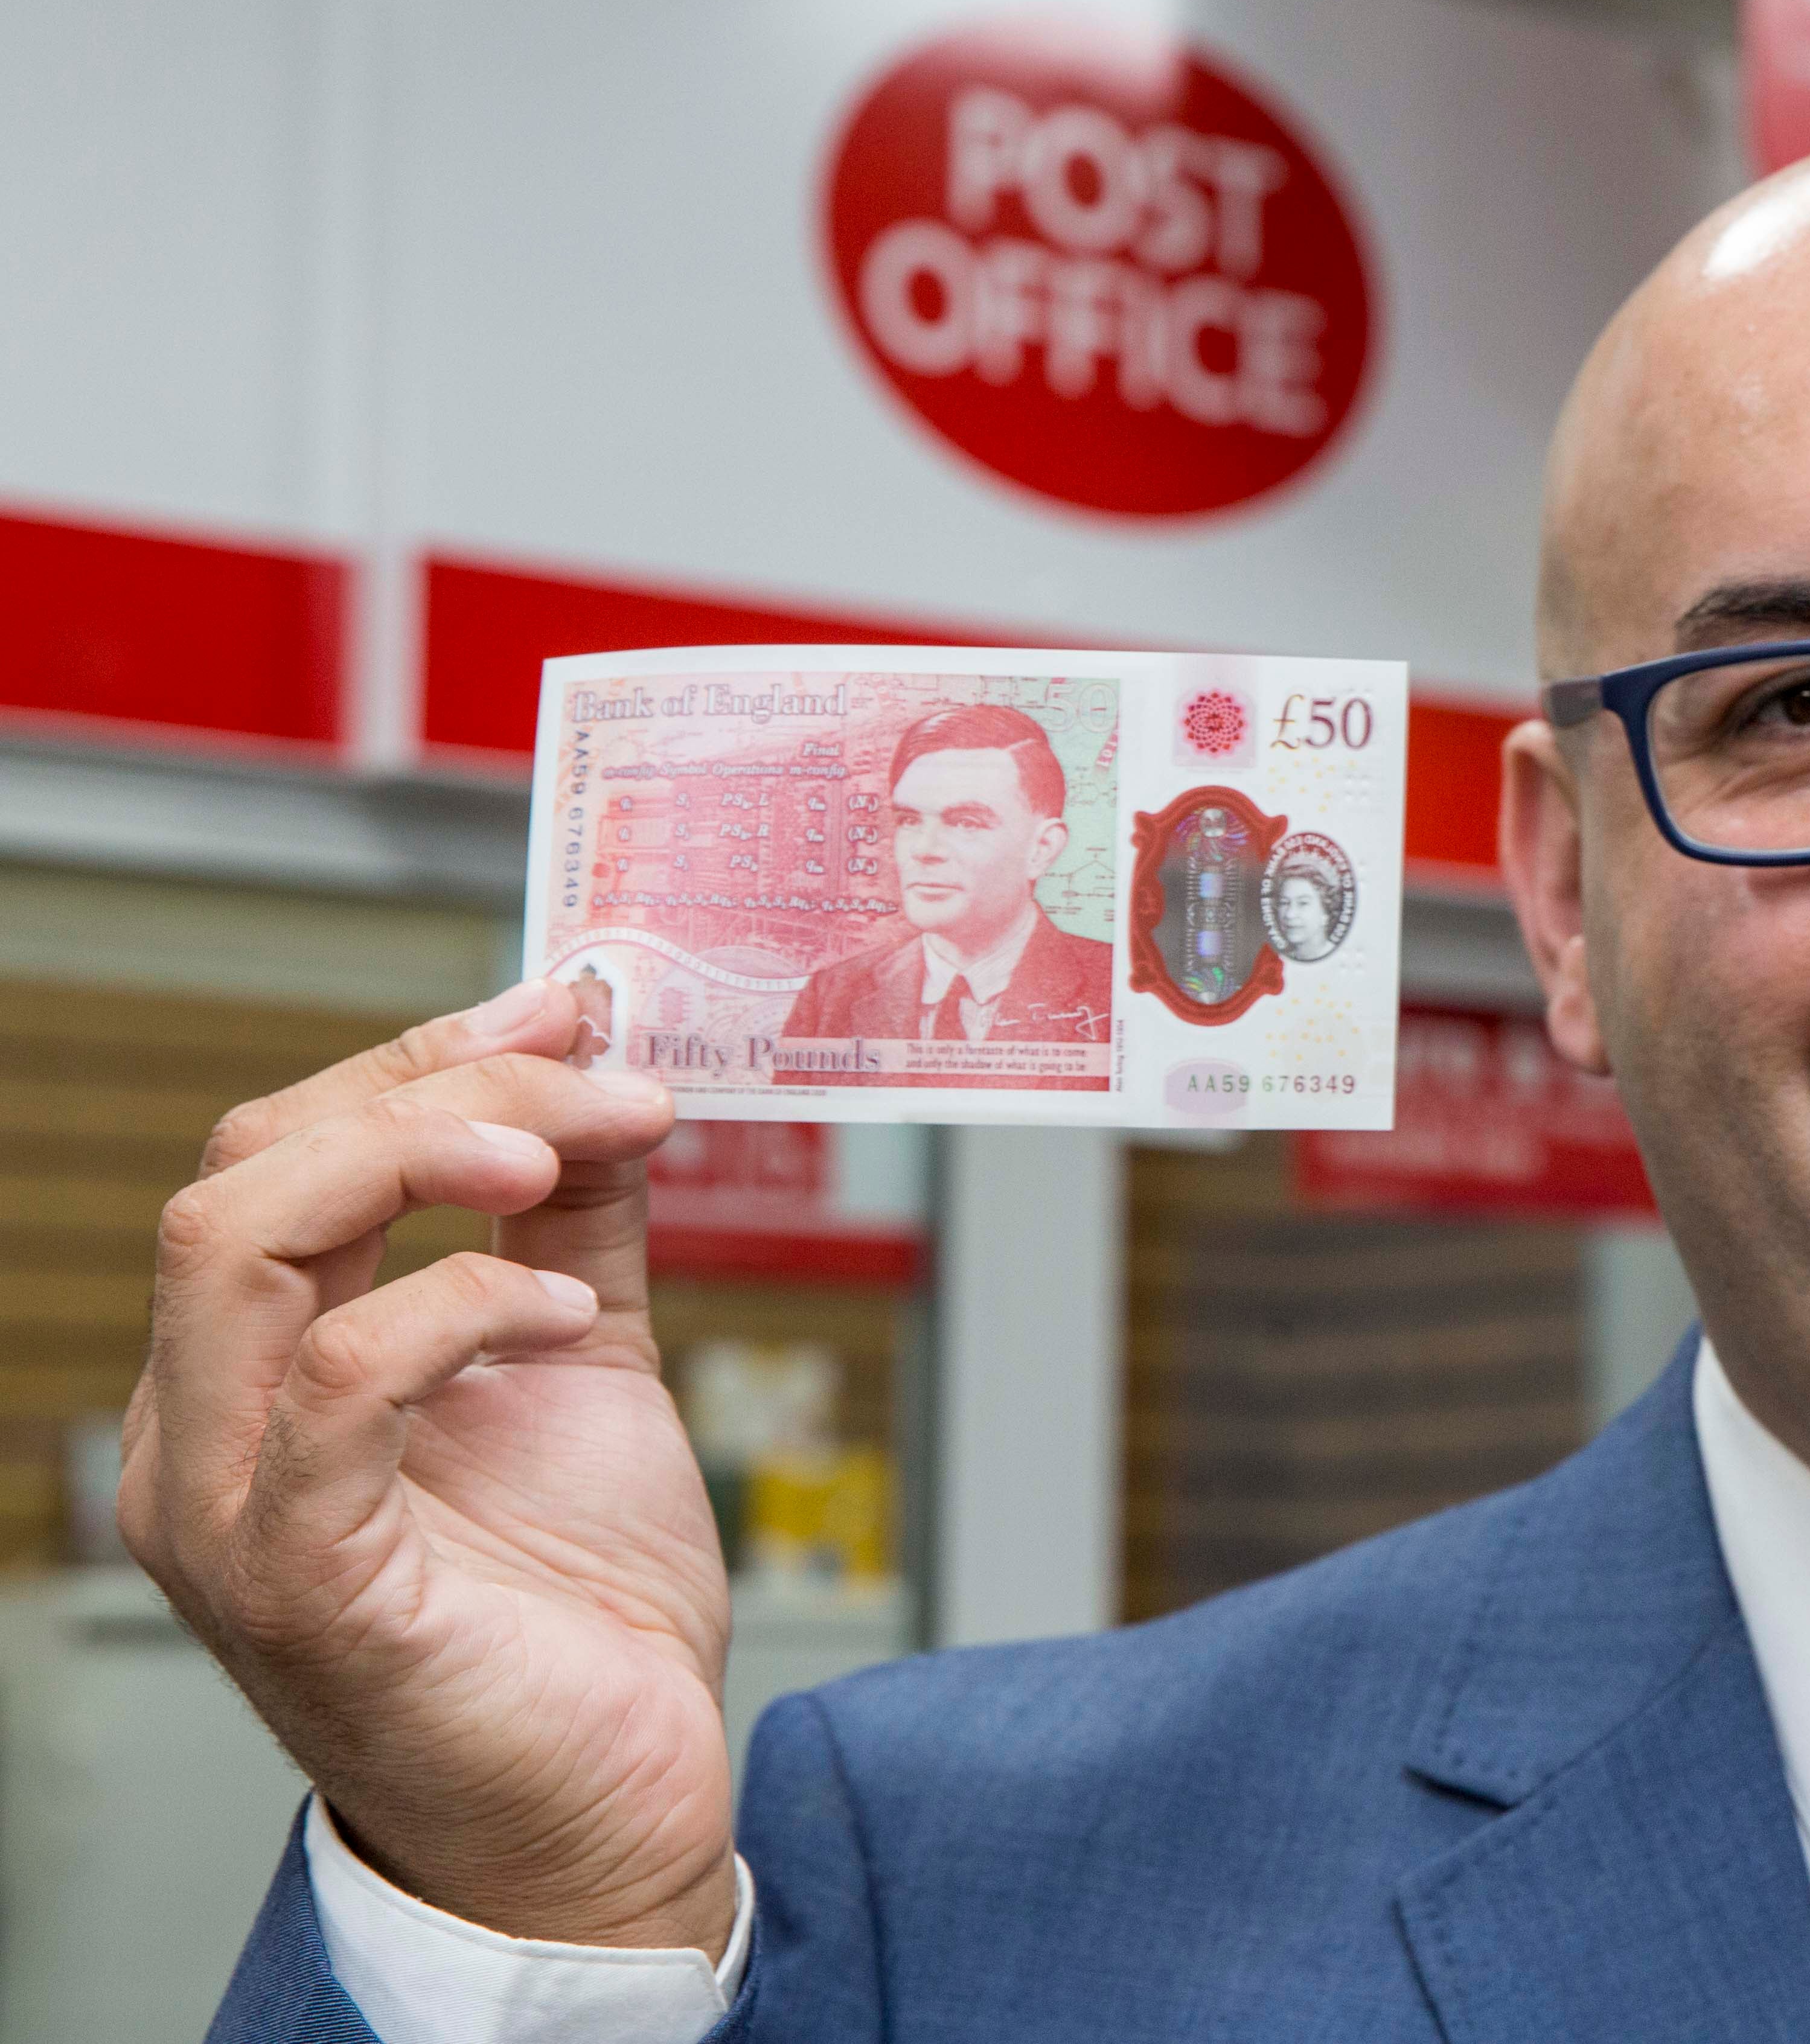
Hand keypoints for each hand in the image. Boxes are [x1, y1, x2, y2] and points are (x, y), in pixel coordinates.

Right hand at [120, 980, 737, 1953]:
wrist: (608, 1796)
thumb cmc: (575, 1603)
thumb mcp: (584, 1361)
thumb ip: (574, 1224)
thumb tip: (598, 1076)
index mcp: (262, 1363)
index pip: (286, 1147)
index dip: (429, 1053)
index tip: (573, 1006)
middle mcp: (207, 1426)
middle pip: (249, 1169)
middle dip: (434, 1085)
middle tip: (597, 1072)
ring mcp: (228, 1504)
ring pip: (238, 1246)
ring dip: (416, 1158)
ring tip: (567, 1150)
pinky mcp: (297, 1576)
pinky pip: (332, 1391)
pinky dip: (454, 1311)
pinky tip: (562, 1317)